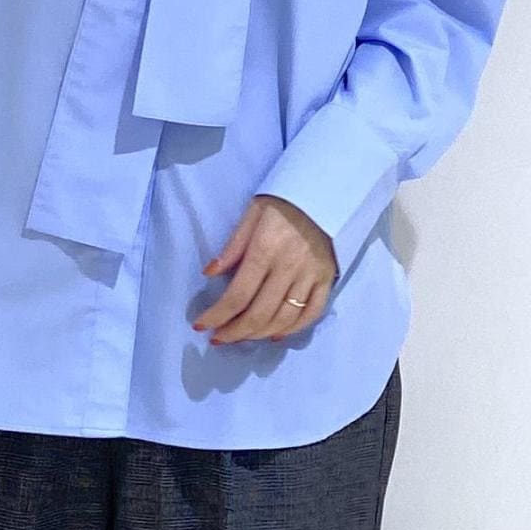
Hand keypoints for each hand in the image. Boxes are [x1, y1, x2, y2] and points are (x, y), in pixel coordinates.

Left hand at [193, 195, 337, 344]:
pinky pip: (311, 313)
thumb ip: (233, 246)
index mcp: (265, 250)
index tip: (201, 326)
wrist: (330, 191)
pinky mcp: (327, 279)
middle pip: (259, 313)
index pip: (238, 295)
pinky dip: (293, 329)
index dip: (217, 315)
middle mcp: (288, 267)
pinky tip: (276, 335)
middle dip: (235, 332)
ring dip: (259, 334)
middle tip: (220, 338)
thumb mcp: (253, 213)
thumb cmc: (285, 202)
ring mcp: (311, 276)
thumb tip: (210, 274)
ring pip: (284, 318)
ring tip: (242, 337)